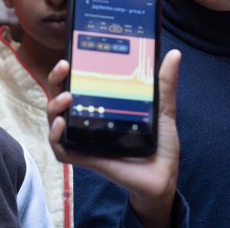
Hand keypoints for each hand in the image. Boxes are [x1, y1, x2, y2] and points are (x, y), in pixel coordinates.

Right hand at [47, 49, 181, 227]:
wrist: (164, 175)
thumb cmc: (160, 142)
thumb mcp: (163, 108)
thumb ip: (165, 83)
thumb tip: (174, 54)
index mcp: (103, 105)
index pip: (79, 83)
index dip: (70, 69)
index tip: (72, 54)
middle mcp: (89, 121)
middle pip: (62, 98)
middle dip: (56, 81)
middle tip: (64, 67)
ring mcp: (85, 139)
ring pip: (56, 121)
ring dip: (54, 107)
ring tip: (66, 97)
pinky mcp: (86, 158)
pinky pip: (61, 149)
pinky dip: (56, 137)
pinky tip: (62, 124)